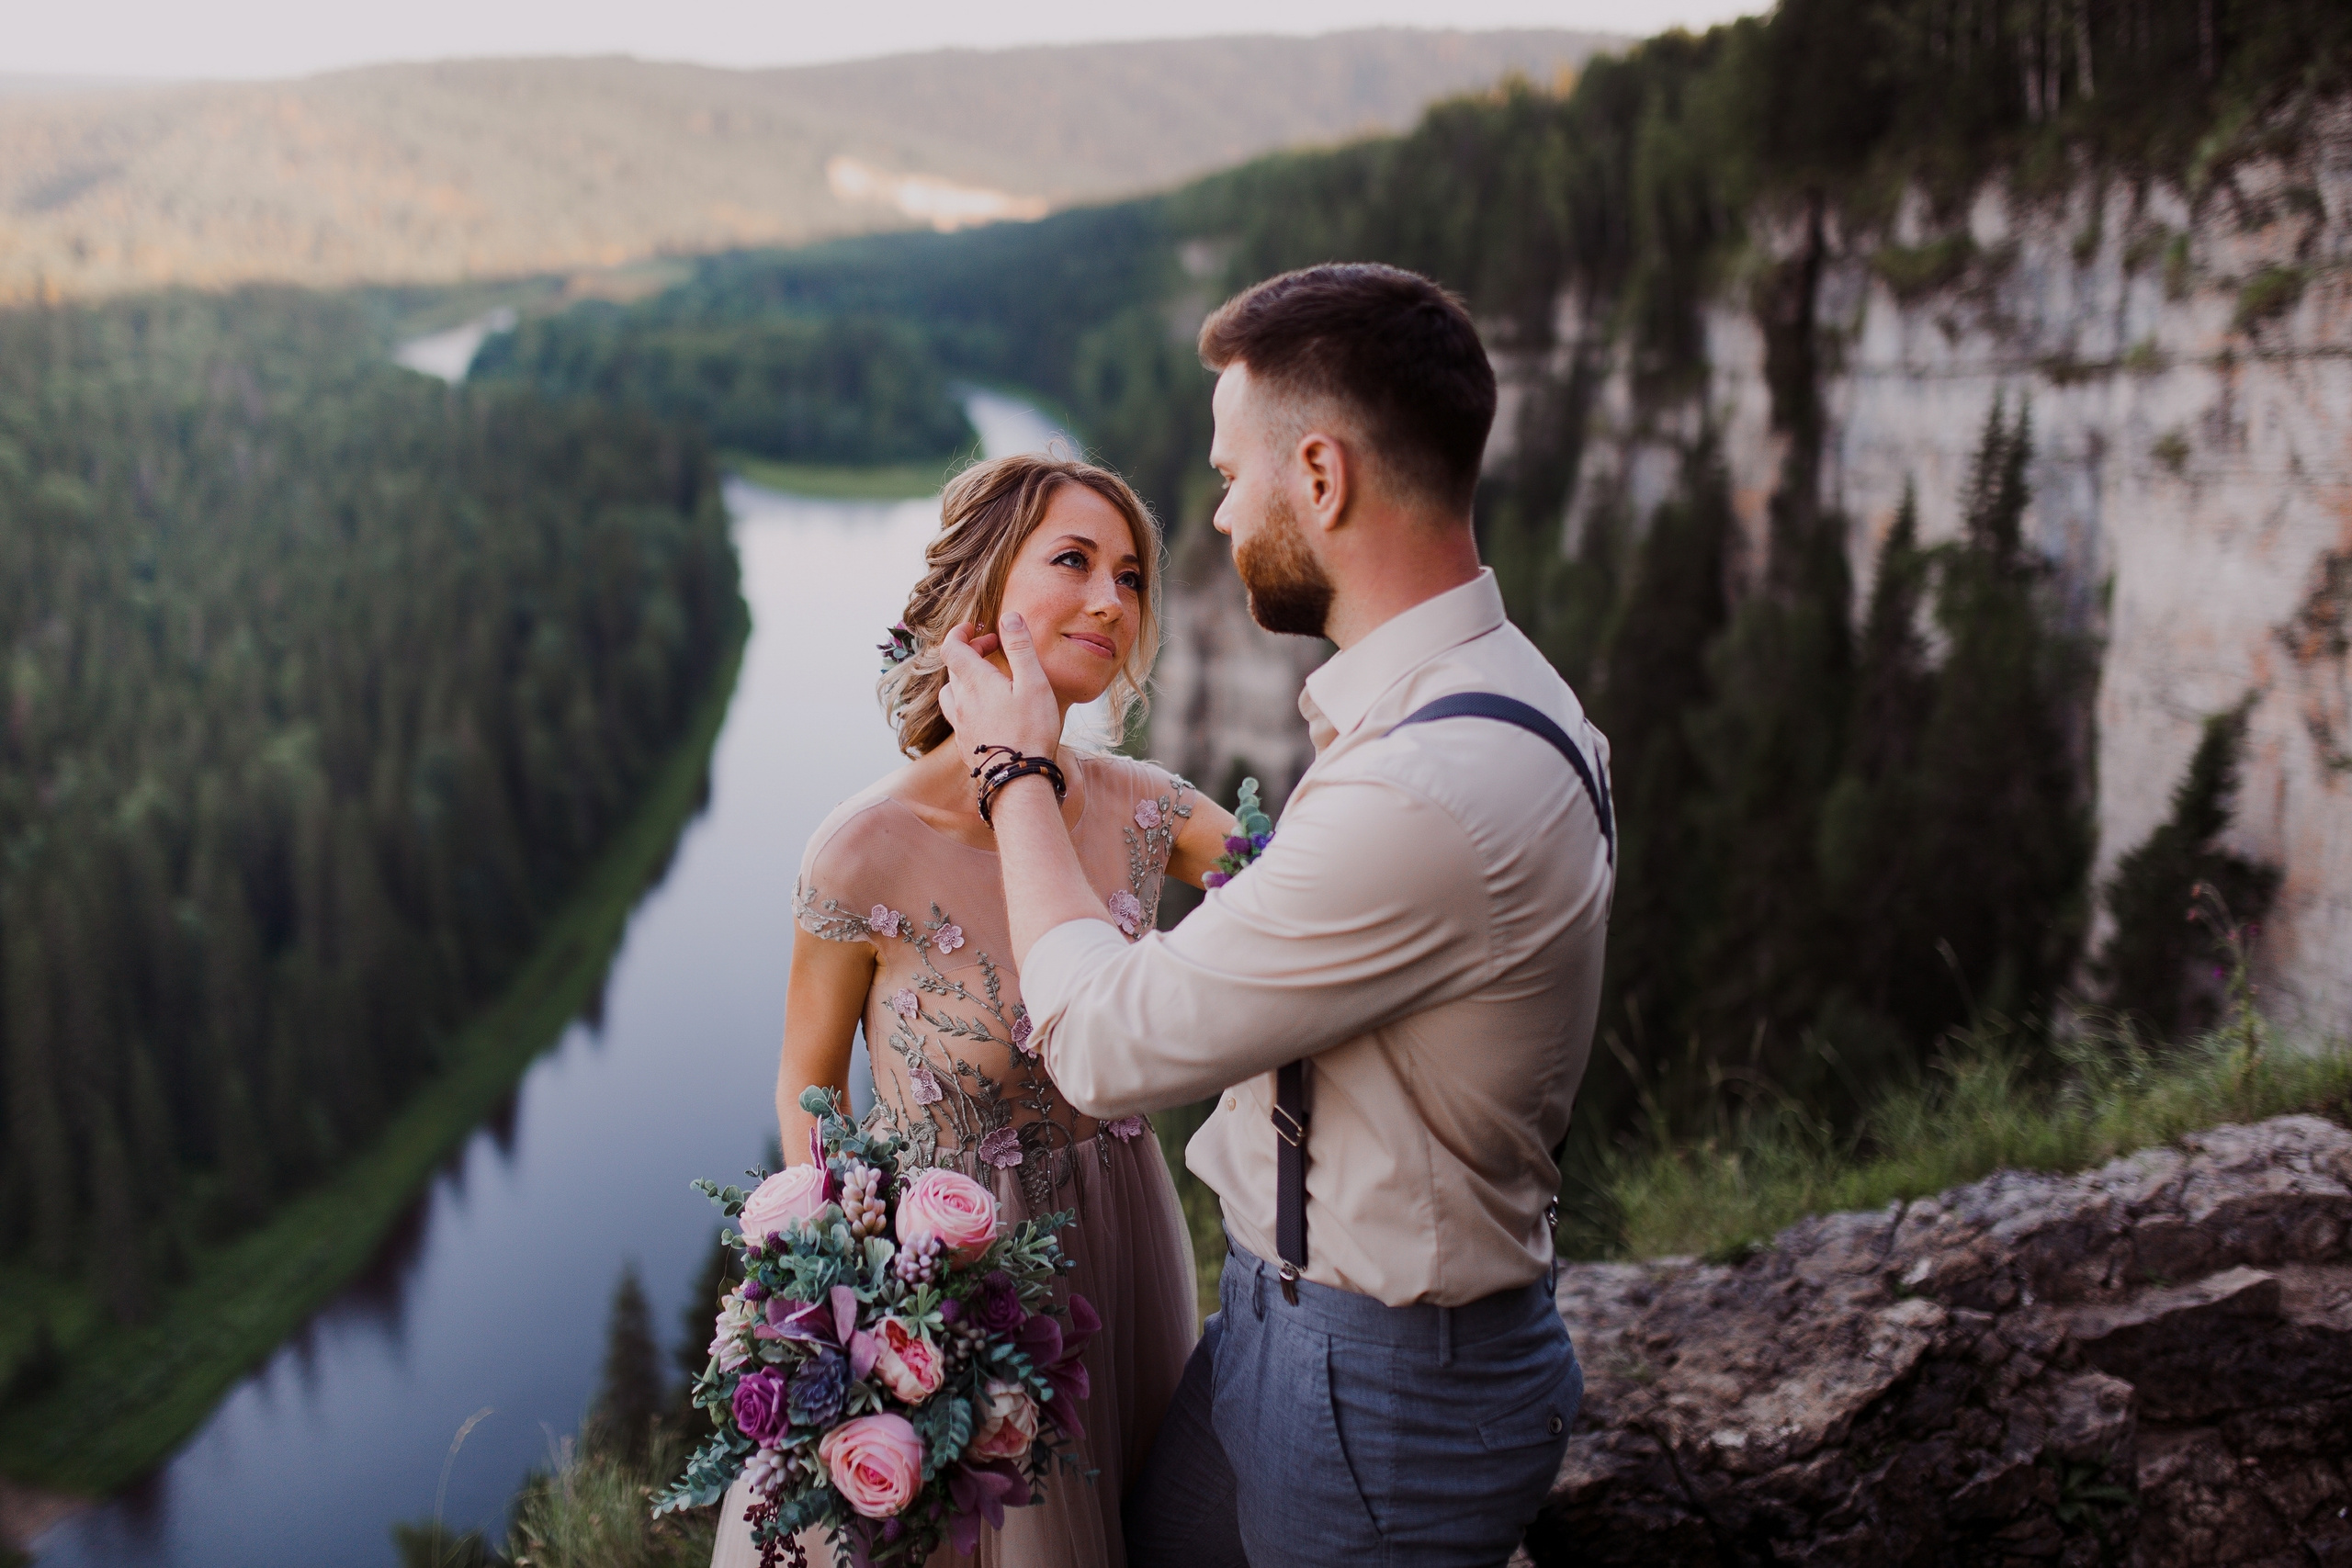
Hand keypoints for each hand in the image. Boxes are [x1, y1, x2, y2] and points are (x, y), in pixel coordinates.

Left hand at [940, 613, 1062, 762]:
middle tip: (995, 649)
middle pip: (953, 668)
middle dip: (971, 652)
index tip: (974, 626)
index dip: (959, 633)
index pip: (951, 648)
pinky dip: (967, 702)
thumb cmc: (1031, 730)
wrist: (1019, 780)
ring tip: (986, 679)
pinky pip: (958, 715)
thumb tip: (1008, 617)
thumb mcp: (1033, 683)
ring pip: (951, 693)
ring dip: (964, 679)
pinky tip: (986, 711)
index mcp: (975, 682)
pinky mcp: (965, 744)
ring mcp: (961, 725)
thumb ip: (1020, 647)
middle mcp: (961, 702)